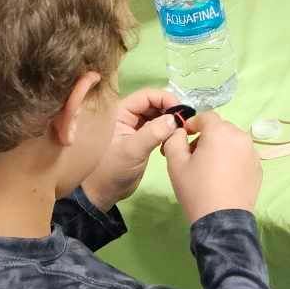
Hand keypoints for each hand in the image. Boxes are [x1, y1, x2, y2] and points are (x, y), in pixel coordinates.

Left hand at [81, 86, 182, 208]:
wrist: (105, 192)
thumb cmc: (112, 170)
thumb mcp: (133, 150)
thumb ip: (153, 133)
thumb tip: (174, 119)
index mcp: (120, 112)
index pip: (147, 96)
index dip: (165, 99)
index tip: (181, 112)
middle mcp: (128, 116)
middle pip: (154, 103)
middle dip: (170, 110)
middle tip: (184, 123)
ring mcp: (135, 127)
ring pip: (158, 115)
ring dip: (170, 121)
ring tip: (180, 132)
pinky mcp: (142, 138)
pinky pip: (158, 128)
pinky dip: (167, 131)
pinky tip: (172, 141)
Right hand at [161, 111, 261, 222]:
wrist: (221, 219)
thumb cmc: (196, 189)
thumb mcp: (176, 163)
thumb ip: (175, 140)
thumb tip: (180, 132)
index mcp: (220, 132)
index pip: (206, 116)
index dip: (193, 123)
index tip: (184, 136)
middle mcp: (240, 137)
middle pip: (221, 128)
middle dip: (206, 136)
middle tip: (193, 155)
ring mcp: (252, 152)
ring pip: (233, 141)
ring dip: (220, 147)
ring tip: (209, 167)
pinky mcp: (258, 167)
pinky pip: (242, 155)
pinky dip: (232, 159)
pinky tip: (223, 177)